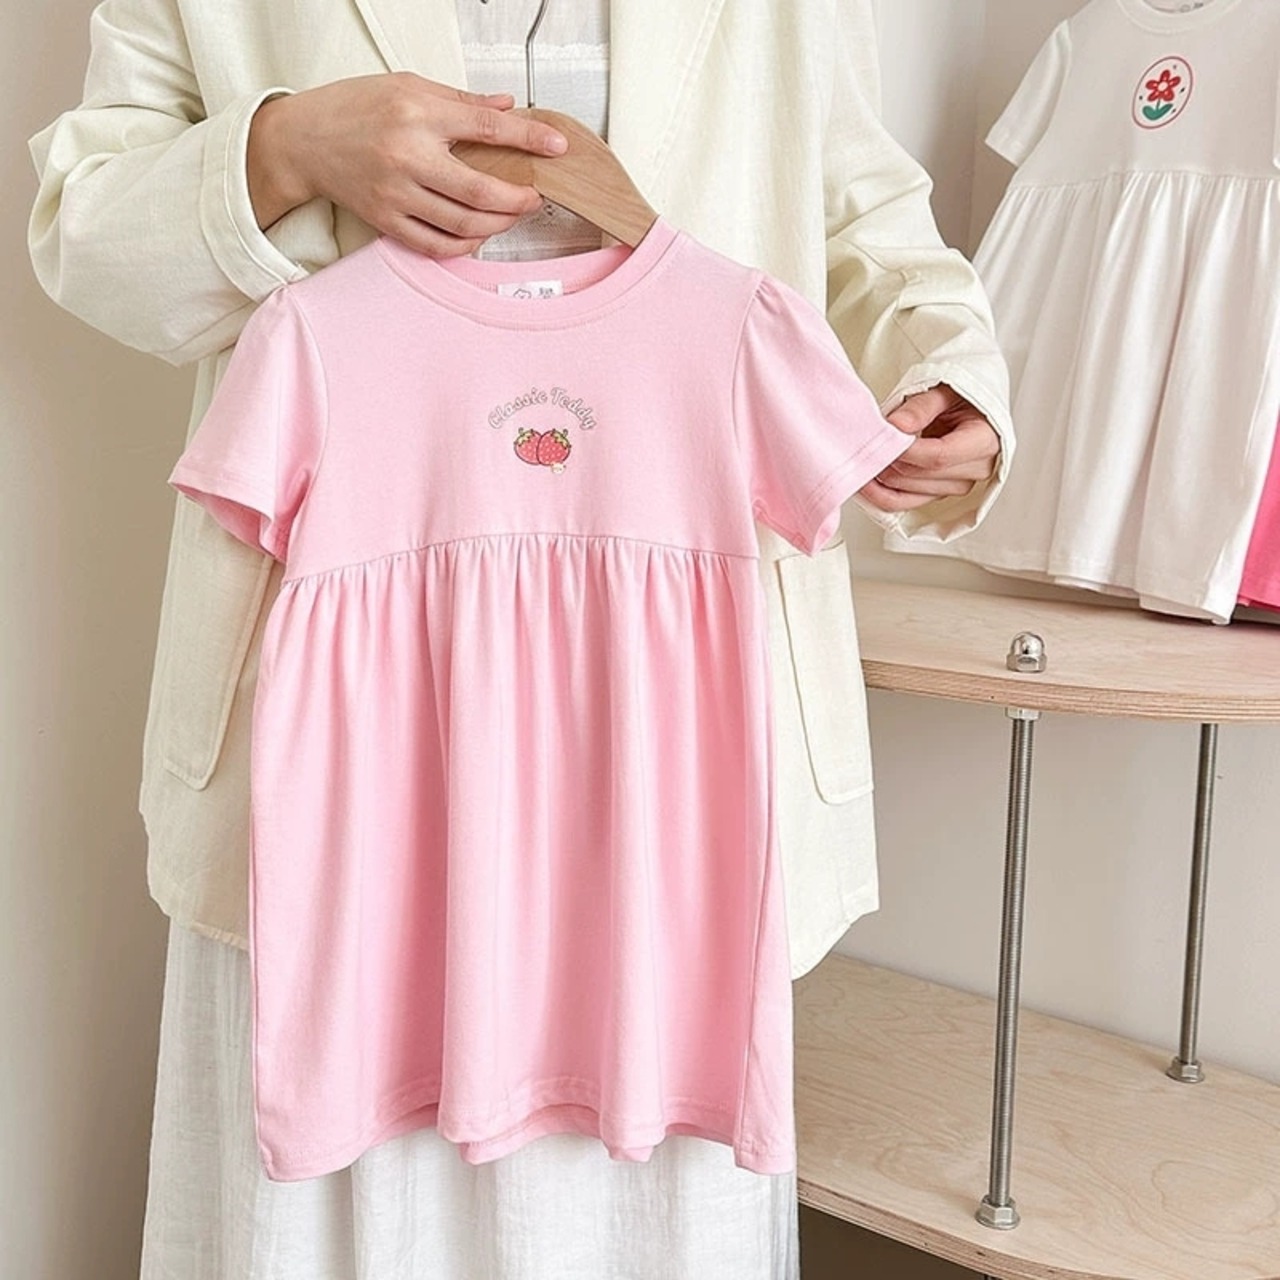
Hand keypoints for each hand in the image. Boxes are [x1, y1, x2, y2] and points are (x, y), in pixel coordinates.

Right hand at [247, 73, 567, 255]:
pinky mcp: (386, 221)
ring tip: (509, 215)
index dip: (528, 140)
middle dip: (518, 199)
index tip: (555, 148)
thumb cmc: (354, 108)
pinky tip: (477, 235)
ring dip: (497, 224)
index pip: (487, 129)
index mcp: (417, 114)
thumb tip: (507, 107)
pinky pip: (435, 245)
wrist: (303, 141)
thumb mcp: (407, 86)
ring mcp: (396, 194)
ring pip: (462, 223)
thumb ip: (460, 101)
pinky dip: (464, 245)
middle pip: (480, 190)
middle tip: (533, 197)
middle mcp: (408, 156)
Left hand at [860, 384, 999, 512]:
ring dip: (880, 479)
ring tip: (863, 457)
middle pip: (920, 476)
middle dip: (888, 462)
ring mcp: (956, 486)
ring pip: (908, 493)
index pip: (939, 457)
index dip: (905, 452)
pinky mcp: (938, 494)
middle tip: (864, 445)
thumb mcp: (945, 391)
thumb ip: (921, 407)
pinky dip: (880, 493)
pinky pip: (904, 503)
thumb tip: (895, 425)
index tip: (882, 439)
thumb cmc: (962, 398)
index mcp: (983, 442)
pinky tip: (866, 480)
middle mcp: (974, 470)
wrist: (970, 409)